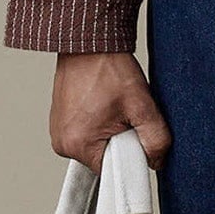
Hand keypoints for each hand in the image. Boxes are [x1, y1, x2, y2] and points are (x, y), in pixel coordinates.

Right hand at [50, 51, 171, 169]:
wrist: (89, 42)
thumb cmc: (108, 68)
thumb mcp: (141, 105)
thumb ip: (156, 139)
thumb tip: (157, 161)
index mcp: (77, 144)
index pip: (112, 171)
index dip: (129, 153)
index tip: (133, 131)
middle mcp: (62, 143)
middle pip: (103, 158)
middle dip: (120, 140)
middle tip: (124, 113)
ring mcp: (58, 132)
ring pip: (96, 146)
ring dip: (109, 130)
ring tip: (111, 104)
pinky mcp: (59, 122)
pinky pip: (86, 134)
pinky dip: (98, 123)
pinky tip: (102, 102)